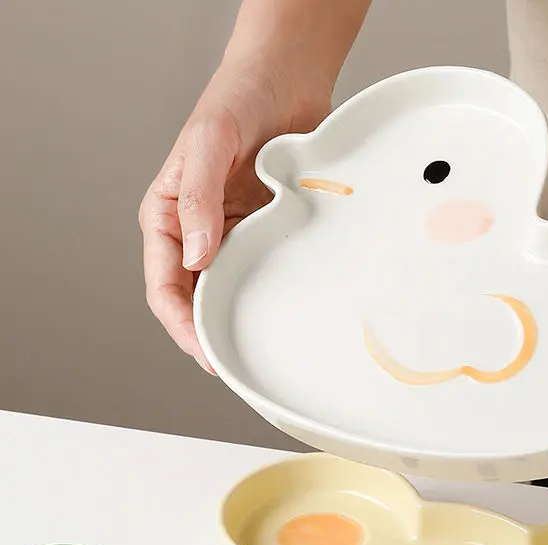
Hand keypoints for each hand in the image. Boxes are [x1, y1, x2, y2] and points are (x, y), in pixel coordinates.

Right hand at [139, 61, 328, 371]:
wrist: (285, 80)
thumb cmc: (238, 99)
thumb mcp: (210, 142)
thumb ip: (199, 198)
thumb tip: (195, 257)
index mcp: (167, 216)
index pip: (164, 286)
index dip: (181, 324)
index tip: (205, 352)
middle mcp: (197, 232)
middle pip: (196, 298)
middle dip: (209, 333)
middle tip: (235, 363)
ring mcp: (230, 234)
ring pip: (228, 290)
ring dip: (238, 317)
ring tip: (258, 346)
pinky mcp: (261, 230)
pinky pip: (259, 270)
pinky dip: (266, 292)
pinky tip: (281, 308)